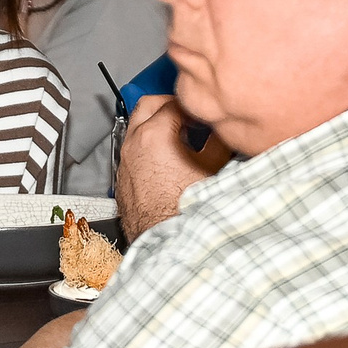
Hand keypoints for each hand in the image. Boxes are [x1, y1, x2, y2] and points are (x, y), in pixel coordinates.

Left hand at [115, 94, 230, 238]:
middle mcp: (133, 145)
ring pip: (135, 128)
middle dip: (169, 105)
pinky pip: (132, 152)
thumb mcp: (214, 167)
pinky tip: (167, 161)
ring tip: (181, 137)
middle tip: (189, 116)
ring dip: (156, 125)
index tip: (206, 114)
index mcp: (154, 135)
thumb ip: (219, 141)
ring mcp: (124, 162)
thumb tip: (225, 129)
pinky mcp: (123, 180)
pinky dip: (147, 147)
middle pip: (147, 105)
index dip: (195, 106)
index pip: (175, 103)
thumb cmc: (187, 209)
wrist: (168, 244)